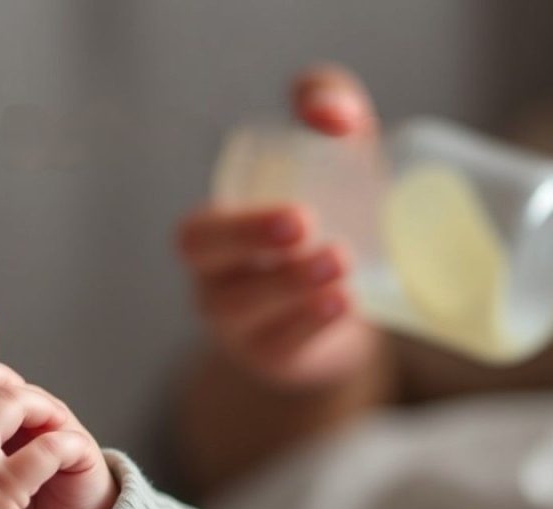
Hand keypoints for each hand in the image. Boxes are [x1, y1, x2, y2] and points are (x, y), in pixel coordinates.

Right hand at [177, 64, 381, 386]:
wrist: (351, 309)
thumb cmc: (331, 218)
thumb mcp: (332, 157)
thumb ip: (330, 106)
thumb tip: (333, 114)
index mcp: (215, 233)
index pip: (201, 224)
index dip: (238, 202)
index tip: (292, 189)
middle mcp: (212, 278)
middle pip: (202, 255)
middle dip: (246, 234)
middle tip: (301, 221)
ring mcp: (237, 326)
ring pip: (238, 305)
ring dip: (288, 283)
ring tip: (340, 261)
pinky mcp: (273, 358)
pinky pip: (280, 346)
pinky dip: (311, 323)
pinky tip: (344, 302)